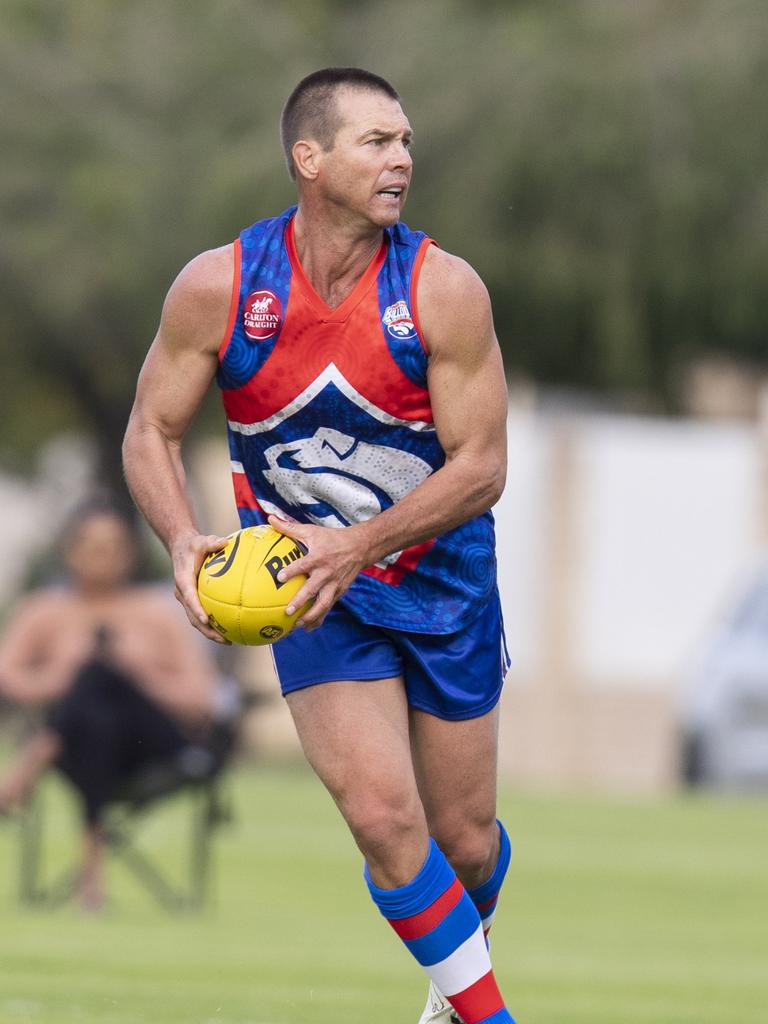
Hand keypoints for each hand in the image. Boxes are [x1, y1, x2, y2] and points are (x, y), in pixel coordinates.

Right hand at [170, 531, 232, 643]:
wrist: (180, 548)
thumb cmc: (193, 544)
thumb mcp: (202, 540)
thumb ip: (213, 542)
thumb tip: (226, 542)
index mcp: (183, 580)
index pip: (189, 597)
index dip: (197, 609)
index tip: (207, 620)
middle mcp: (182, 593)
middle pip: (193, 616)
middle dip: (207, 630)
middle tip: (224, 639)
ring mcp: (186, 599)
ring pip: (197, 620)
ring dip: (210, 632)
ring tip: (229, 641)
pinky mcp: (192, 600)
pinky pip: (202, 615)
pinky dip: (213, 624)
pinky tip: (231, 628)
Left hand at [268, 515, 368, 630]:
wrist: (360, 547)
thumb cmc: (332, 538)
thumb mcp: (311, 531)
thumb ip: (289, 527)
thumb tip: (269, 519)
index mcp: (319, 558)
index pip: (304, 565)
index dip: (292, 571)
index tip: (280, 577)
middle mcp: (326, 573)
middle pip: (313, 590)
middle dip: (301, 601)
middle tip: (288, 611)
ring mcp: (334, 585)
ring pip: (323, 604)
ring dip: (311, 616)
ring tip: (297, 626)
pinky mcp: (339, 592)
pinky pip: (328, 607)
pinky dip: (319, 618)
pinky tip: (308, 628)